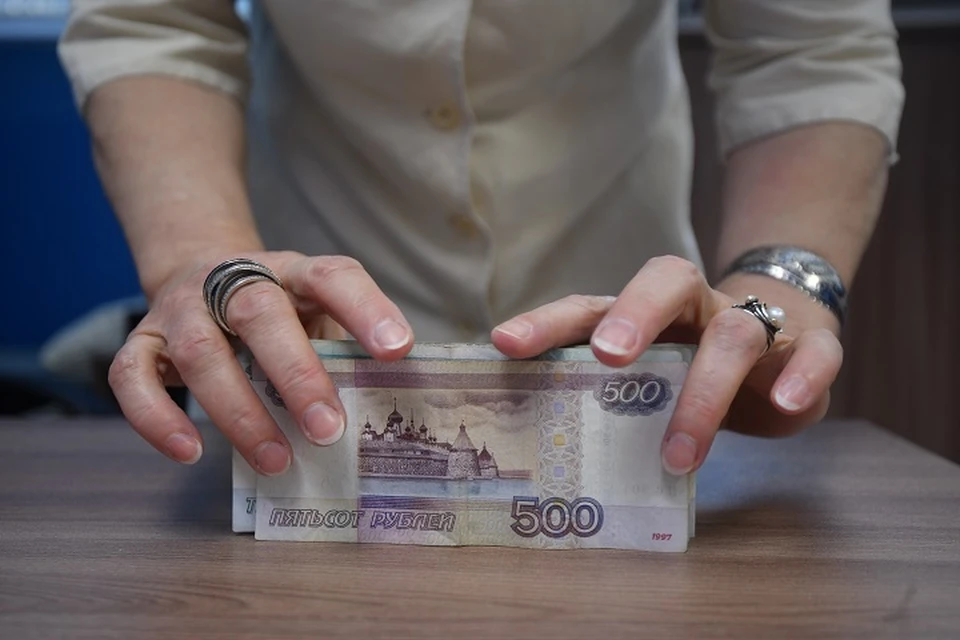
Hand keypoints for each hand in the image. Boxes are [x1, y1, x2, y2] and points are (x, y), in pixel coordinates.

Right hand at [109, 251, 413, 474]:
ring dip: (240, 412)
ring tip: (278, 460)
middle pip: (260, 315)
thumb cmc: (279, 311)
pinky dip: (157, 419)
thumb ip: (344, 349)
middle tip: (330, 431)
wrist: (202, 272)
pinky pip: (133, 377)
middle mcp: (233, 280)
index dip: (366, 310)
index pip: (332, 277)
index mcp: (293, 272)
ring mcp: (181, 308)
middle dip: (297, 375)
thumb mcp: (316, 314)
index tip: (398, 350)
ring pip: (201, 352)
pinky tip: (192, 453)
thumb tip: (385, 405)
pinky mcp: (142, 339)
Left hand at [490, 256, 842, 474]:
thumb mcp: (650, 382)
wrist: (786, 342)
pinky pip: (813, 351)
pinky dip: (800, 376)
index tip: (505, 343)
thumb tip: (533, 439)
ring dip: (705, 392)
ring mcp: (755, 322)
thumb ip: (605, 398)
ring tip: (679, 453)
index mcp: (645, 313)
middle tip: (609, 355)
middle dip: (636, 313)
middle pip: (666, 283)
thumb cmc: (695, 368)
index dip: (548, 322)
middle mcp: (695, 308)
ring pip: (734, 334)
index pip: (590, 305)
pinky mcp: (807, 346)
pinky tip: (781, 406)